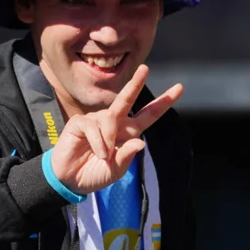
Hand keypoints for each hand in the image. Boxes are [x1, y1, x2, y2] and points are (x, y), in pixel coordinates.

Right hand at [50, 65, 182, 194]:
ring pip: (110, 119)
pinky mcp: (80, 122)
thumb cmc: (94, 174)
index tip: (179, 87)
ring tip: (103, 156)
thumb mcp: (115, 170)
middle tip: (145, 69)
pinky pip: (93, 126)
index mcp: (127, 133)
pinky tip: (96, 152)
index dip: (163, 103)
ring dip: (108, 139)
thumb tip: (141, 143)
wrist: (70, 181)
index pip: (148, 115)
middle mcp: (113, 123)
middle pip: (127, 99)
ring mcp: (96, 121)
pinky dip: (98, 141)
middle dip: (136, 83)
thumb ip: (126, 157)